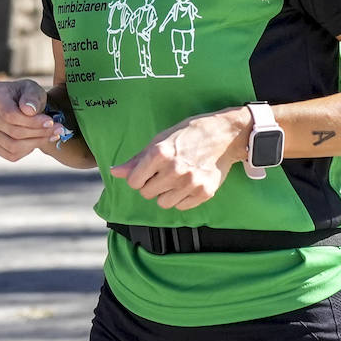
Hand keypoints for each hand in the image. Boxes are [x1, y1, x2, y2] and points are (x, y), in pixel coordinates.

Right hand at [0, 79, 63, 161]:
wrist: (23, 105)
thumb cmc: (29, 95)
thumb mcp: (34, 89)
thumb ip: (33, 97)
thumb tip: (28, 110)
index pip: (10, 115)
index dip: (32, 122)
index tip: (51, 122)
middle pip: (14, 131)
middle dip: (40, 132)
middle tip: (59, 129)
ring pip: (13, 145)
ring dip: (37, 142)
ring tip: (54, 135)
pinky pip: (11, 154)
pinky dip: (28, 149)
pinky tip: (39, 140)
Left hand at [110, 107, 248, 210]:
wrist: (225, 135)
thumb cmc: (190, 133)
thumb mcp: (161, 140)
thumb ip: (137, 159)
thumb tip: (115, 172)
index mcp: (160, 153)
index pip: (134, 181)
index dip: (138, 177)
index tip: (147, 171)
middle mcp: (174, 170)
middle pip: (146, 193)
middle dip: (151, 185)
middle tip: (164, 173)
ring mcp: (190, 183)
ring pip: (163, 203)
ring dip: (166, 193)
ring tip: (176, 179)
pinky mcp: (204, 192)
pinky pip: (181, 206)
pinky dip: (181, 198)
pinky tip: (188, 183)